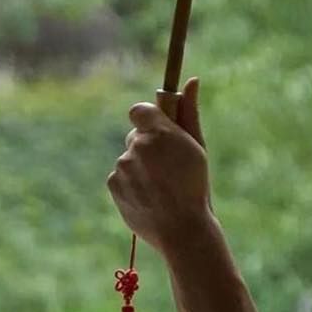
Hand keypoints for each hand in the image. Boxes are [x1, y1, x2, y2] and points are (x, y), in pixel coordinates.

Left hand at [106, 76, 212, 253]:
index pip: (139, 111)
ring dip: (141, 169)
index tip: (157, 132)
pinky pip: (120, 178)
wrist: (183, 231)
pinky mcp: (113, 184)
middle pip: (135, 137)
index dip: (148, 120)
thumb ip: (189, 112)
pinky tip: (149, 199)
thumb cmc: (195, 187)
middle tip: (167, 169)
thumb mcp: (197, 148)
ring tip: (161, 190)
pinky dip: (131, 185)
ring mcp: (123, 165)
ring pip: (129, 159)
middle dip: (148, 148)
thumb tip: (191, 80)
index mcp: (160, 132)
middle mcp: (137, 145)